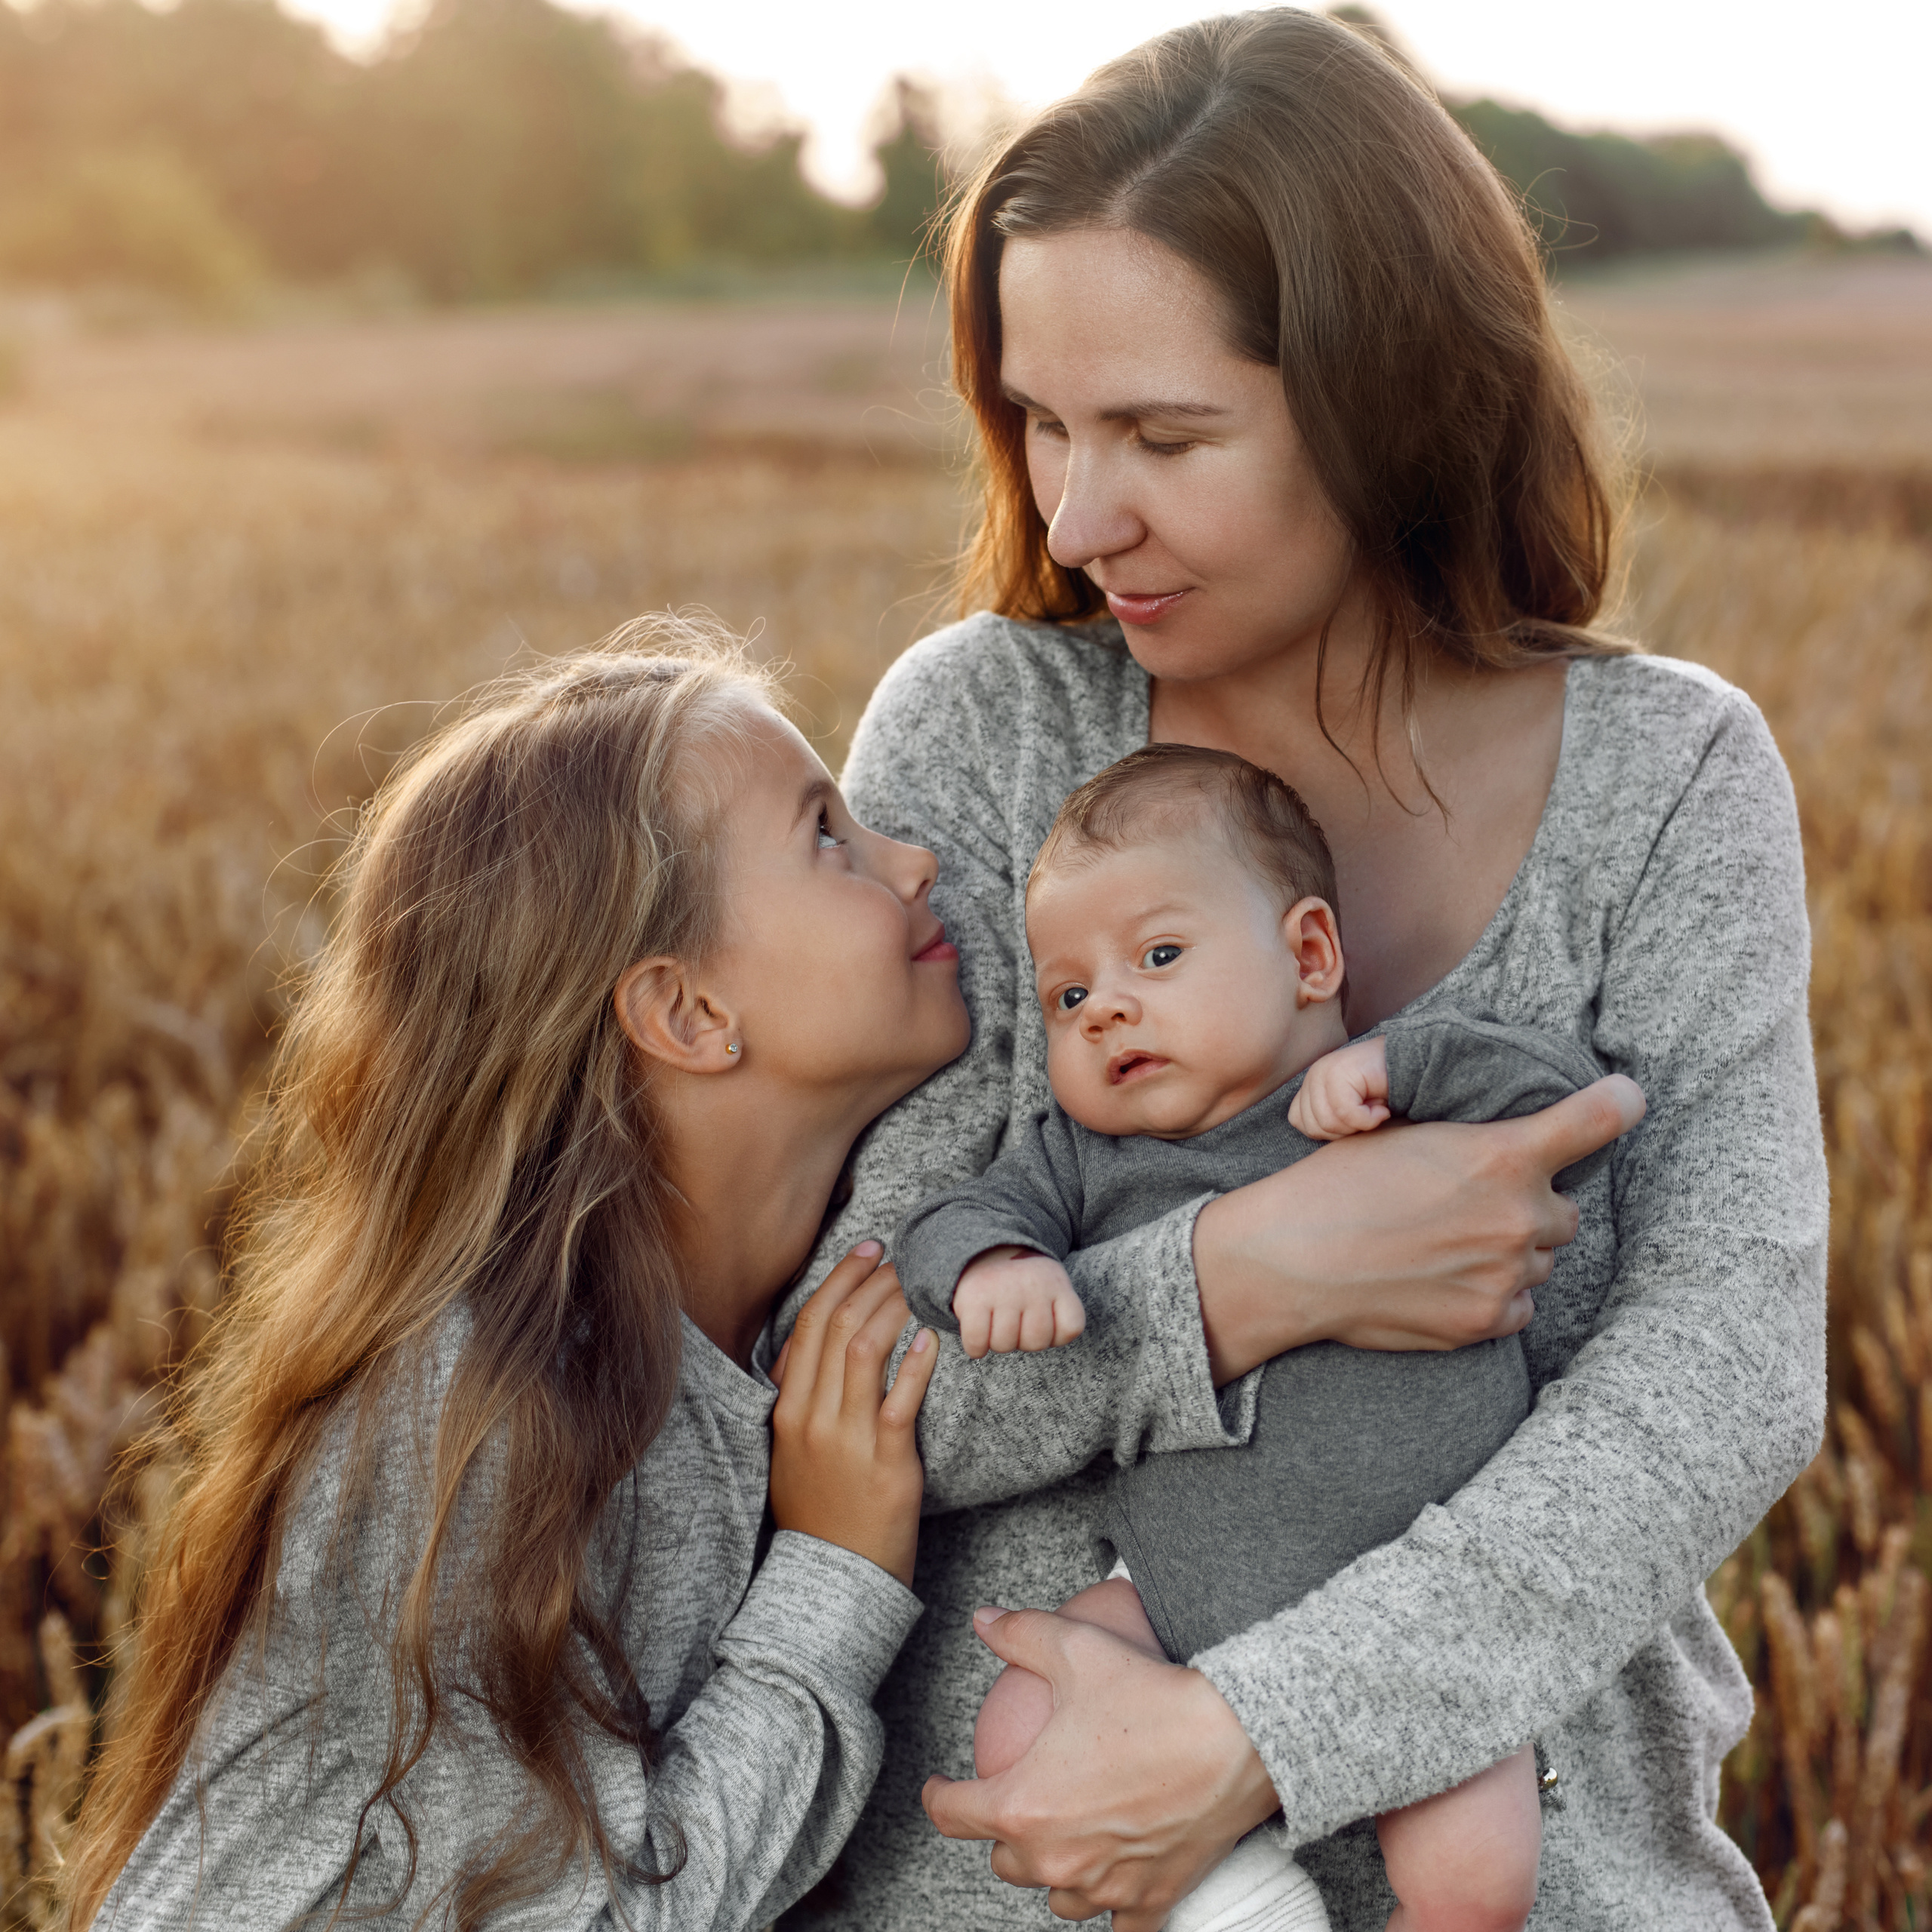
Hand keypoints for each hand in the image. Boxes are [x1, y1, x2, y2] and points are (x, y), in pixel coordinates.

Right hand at [769, 1242, 937, 1586]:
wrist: (833, 1583)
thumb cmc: (820, 1512)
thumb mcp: (791, 1451)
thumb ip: (800, 1400)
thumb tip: (810, 1350)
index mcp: (787, 1410)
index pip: (809, 1324)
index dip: (840, 1279)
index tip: (867, 1253)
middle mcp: (812, 1418)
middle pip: (837, 1325)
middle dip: (870, 1280)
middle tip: (900, 1257)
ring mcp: (847, 1440)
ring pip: (865, 1350)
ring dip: (895, 1308)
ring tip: (920, 1285)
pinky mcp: (886, 1463)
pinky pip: (900, 1401)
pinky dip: (916, 1363)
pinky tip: (932, 1338)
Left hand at [923, 1606, 1277, 1926]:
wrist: (1236, 1742)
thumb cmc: (1151, 1696)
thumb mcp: (1076, 1648)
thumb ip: (1021, 1634)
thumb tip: (983, 1619)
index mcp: (1023, 1805)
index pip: (952, 1814)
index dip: (937, 1796)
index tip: (939, 1786)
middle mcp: (1055, 1859)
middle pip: (1004, 1861)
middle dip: (1002, 1833)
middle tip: (1018, 1800)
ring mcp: (1104, 1887)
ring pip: (1056, 1897)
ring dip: (1052, 1870)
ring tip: (1063, 1840)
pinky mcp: (1150, 1901)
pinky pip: (1117, 1925)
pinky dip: (1110, 1904)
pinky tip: (1113, 1883)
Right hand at [953, 1246, 1087, 1358]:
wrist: (983, 1250)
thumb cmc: (1021, 1283)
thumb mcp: (1050, 1286)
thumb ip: (1059, 1314)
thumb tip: (1048, 1340)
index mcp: (1057, 1283)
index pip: (1072, 1327)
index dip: (1057, 1335)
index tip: (1043, 1320)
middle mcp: (1032, 1285)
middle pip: (1036, 1342)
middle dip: (1023, 1341)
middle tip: (1015, 1322)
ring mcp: (1003, 1292)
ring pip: (1005, 1345)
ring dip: (997, 1342)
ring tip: (996, 1321)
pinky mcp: (974, 1299)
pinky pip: (977, 1344)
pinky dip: (975, 1347)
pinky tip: (978, 1333)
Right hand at [1197, 1074, 1645, 1379]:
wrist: (1290, 1261)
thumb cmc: (1336, 1186)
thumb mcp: (1403, 1133)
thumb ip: (1473, 1140)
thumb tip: (1514, 1151)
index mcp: (1501, 1155)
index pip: (1593, 1121)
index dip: (1617, 1105)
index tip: (1626, 1099)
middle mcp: (1517, 1216)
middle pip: (1565, 1211)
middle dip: (1530, 1206)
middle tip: (1472, 1204)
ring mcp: (1505, 1275)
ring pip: (1540, 1260)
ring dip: (1509, 1252)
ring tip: (1445, 1246)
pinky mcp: (1485, 1322)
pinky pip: (1519, 1307)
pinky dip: (1494, 1295)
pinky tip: (1444, 1281)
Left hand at [1288, 1036, 1390, 1139]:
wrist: (1410, 1065)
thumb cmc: (1381, 1092)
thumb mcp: (1348, 1110)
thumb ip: (1328, 1118)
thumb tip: (1317, 1134)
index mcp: (1310, 1085)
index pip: (1298, 1120)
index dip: (1327, 1132)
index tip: (1352, 1122)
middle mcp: (1313, 1076)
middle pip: (1314, 1126)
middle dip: (1344, 1131)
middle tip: (1366, 1117)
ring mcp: (1324, 1072)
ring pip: (1329, 1121)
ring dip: (1358, 1125)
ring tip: (1374, 1110)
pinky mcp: (1339, 1072)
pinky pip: (1346, 1112)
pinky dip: (1369, 1119)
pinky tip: (1382, 1110)